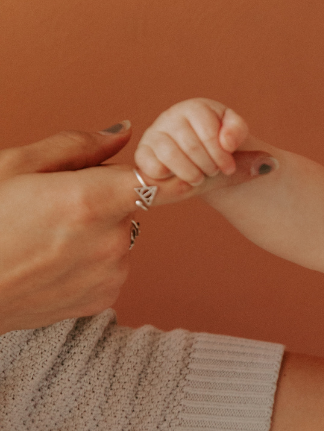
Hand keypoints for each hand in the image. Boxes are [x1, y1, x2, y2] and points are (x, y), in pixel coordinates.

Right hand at [0, 124, 275, 333]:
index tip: (198, 168)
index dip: (177, 174)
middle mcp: (110, 241)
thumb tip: (125, 131)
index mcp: (88, 201)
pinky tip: (52, 264)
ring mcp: (110, 274)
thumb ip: (77, 147)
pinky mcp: (105, 299)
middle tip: (56, 209)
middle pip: (130, 209)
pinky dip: (90, 264)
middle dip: (105, 203)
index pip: (159, 183)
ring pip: (119, 240)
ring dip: (96, 236)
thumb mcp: (15, 167)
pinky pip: (110, 270)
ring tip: (47, 240)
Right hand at [135, 98, 249, 184]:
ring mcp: (154, 133)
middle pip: (191, 146)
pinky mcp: (143, 152)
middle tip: (213, 172)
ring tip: (199, 178)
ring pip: (170, 155)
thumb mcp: (235, 135)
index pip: (208, 130)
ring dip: (191, 174)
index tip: (229, 168)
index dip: (221, 154)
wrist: (202, 160)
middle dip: (209, 166)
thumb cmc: (219, 146)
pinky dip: (169, 178)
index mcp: (195, 109)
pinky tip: (178, 177)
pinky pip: (153, 167)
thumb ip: (237, 132)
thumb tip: (228, 143)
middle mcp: (171, 116)